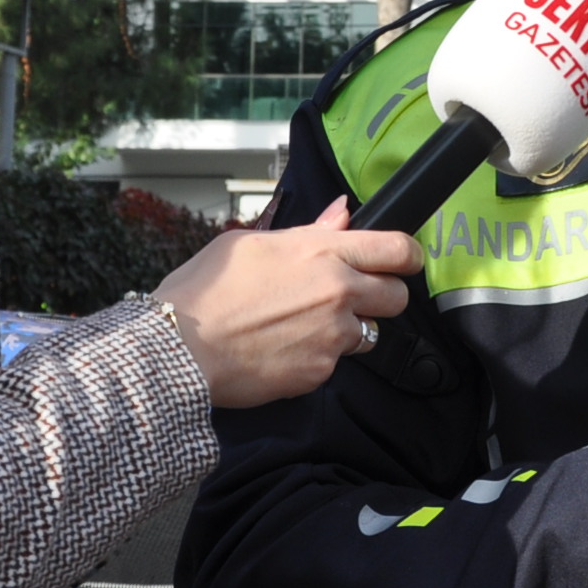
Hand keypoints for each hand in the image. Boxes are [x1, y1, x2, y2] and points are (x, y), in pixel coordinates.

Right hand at [153, 199, 424, 409]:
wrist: (180, 349)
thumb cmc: (204, 292)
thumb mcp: (251, 243)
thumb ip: (308, 232)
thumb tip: (342, 216)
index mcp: (323, 252)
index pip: (396, 249)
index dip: (407, 255)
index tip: (403, 261)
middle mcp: (338, 292)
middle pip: (397, 296)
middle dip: (383, 296)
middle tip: (355, 297)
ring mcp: (333, 336)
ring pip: (367, 333)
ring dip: (347, 330)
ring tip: (303, 326)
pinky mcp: (320, 372)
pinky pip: (334, 363)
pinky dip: (316, 358)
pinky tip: (283, 349)